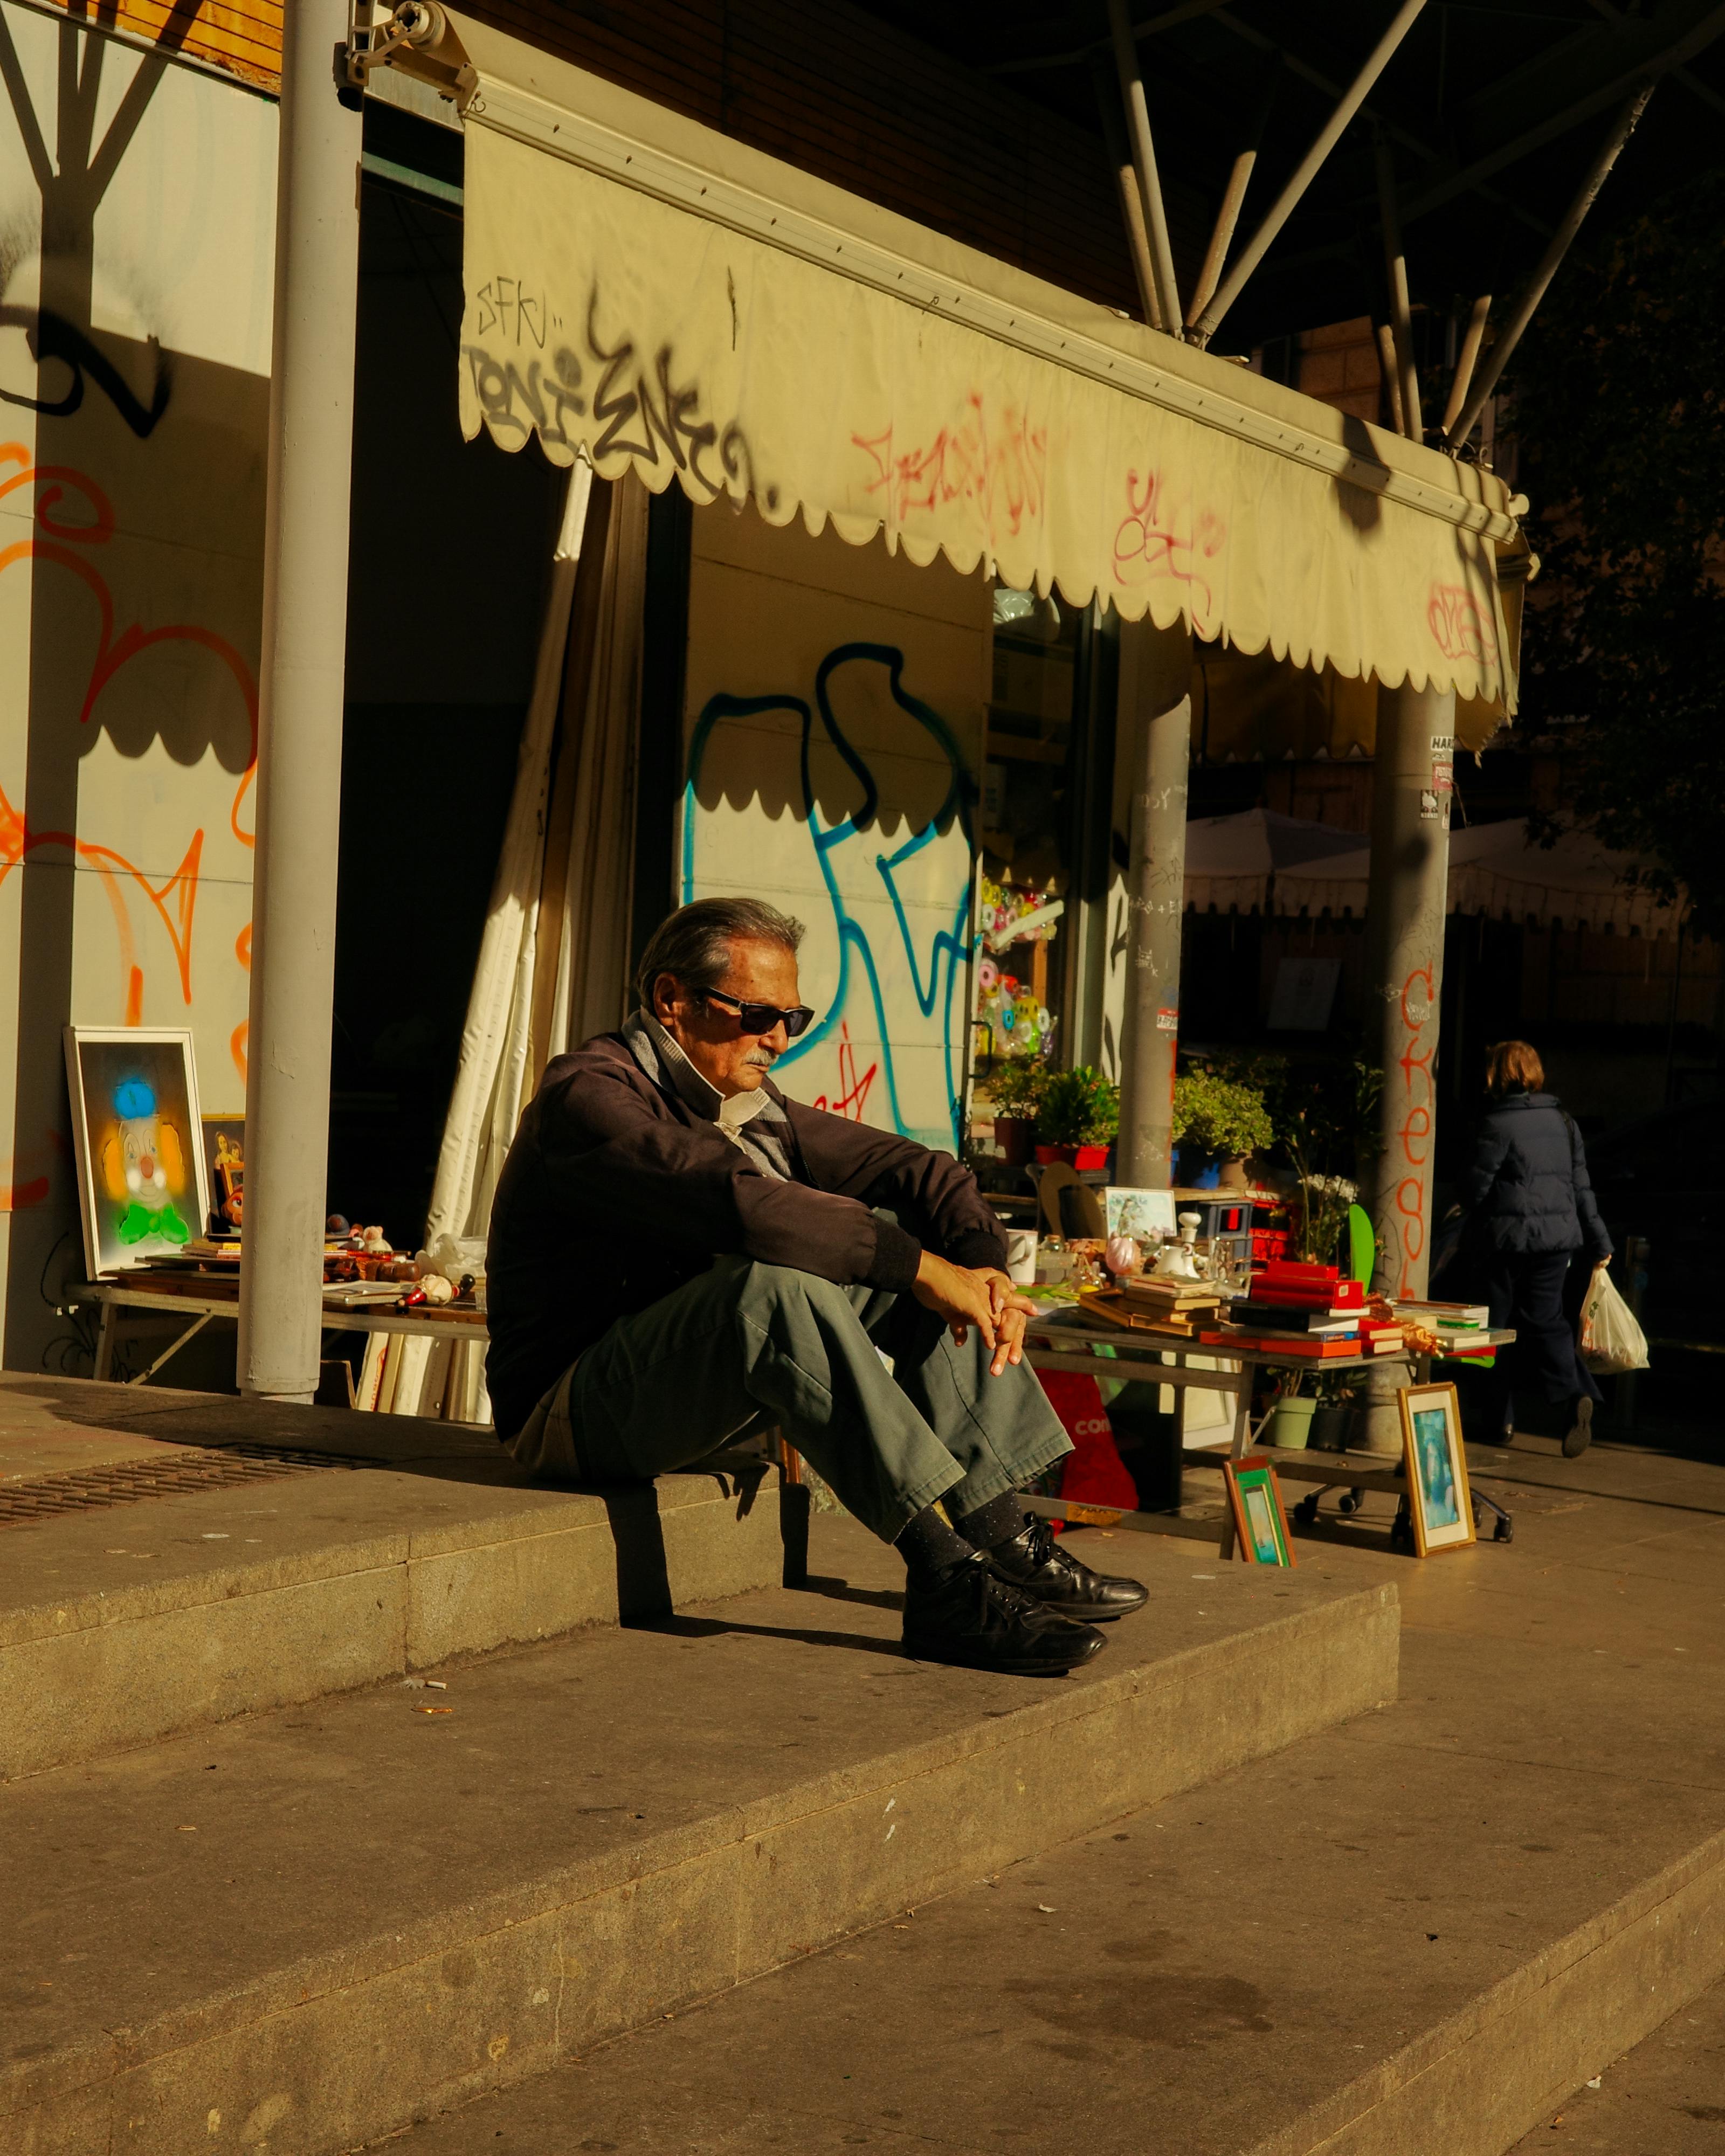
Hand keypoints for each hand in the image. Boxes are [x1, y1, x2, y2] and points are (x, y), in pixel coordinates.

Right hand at [911, 1254, 1037, 1375]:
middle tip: (1021, 1346)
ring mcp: (981, 1298)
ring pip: (999, 1321)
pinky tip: (991, 1346)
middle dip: (1015, 1330)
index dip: (1020, 1301)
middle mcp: (986, 1291)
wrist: (927, 1273)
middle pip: (1008, 1311)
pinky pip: (985, 1324)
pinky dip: (989, 1336)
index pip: (1006, 1293)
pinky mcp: (974, 1305)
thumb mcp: (950, 1309)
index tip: (1033, 1309)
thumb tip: (961, 1341)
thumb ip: (958, 1325)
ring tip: (1009, 1358)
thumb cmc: (935, 1285)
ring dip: (1003, 1340)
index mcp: (983, 1286)